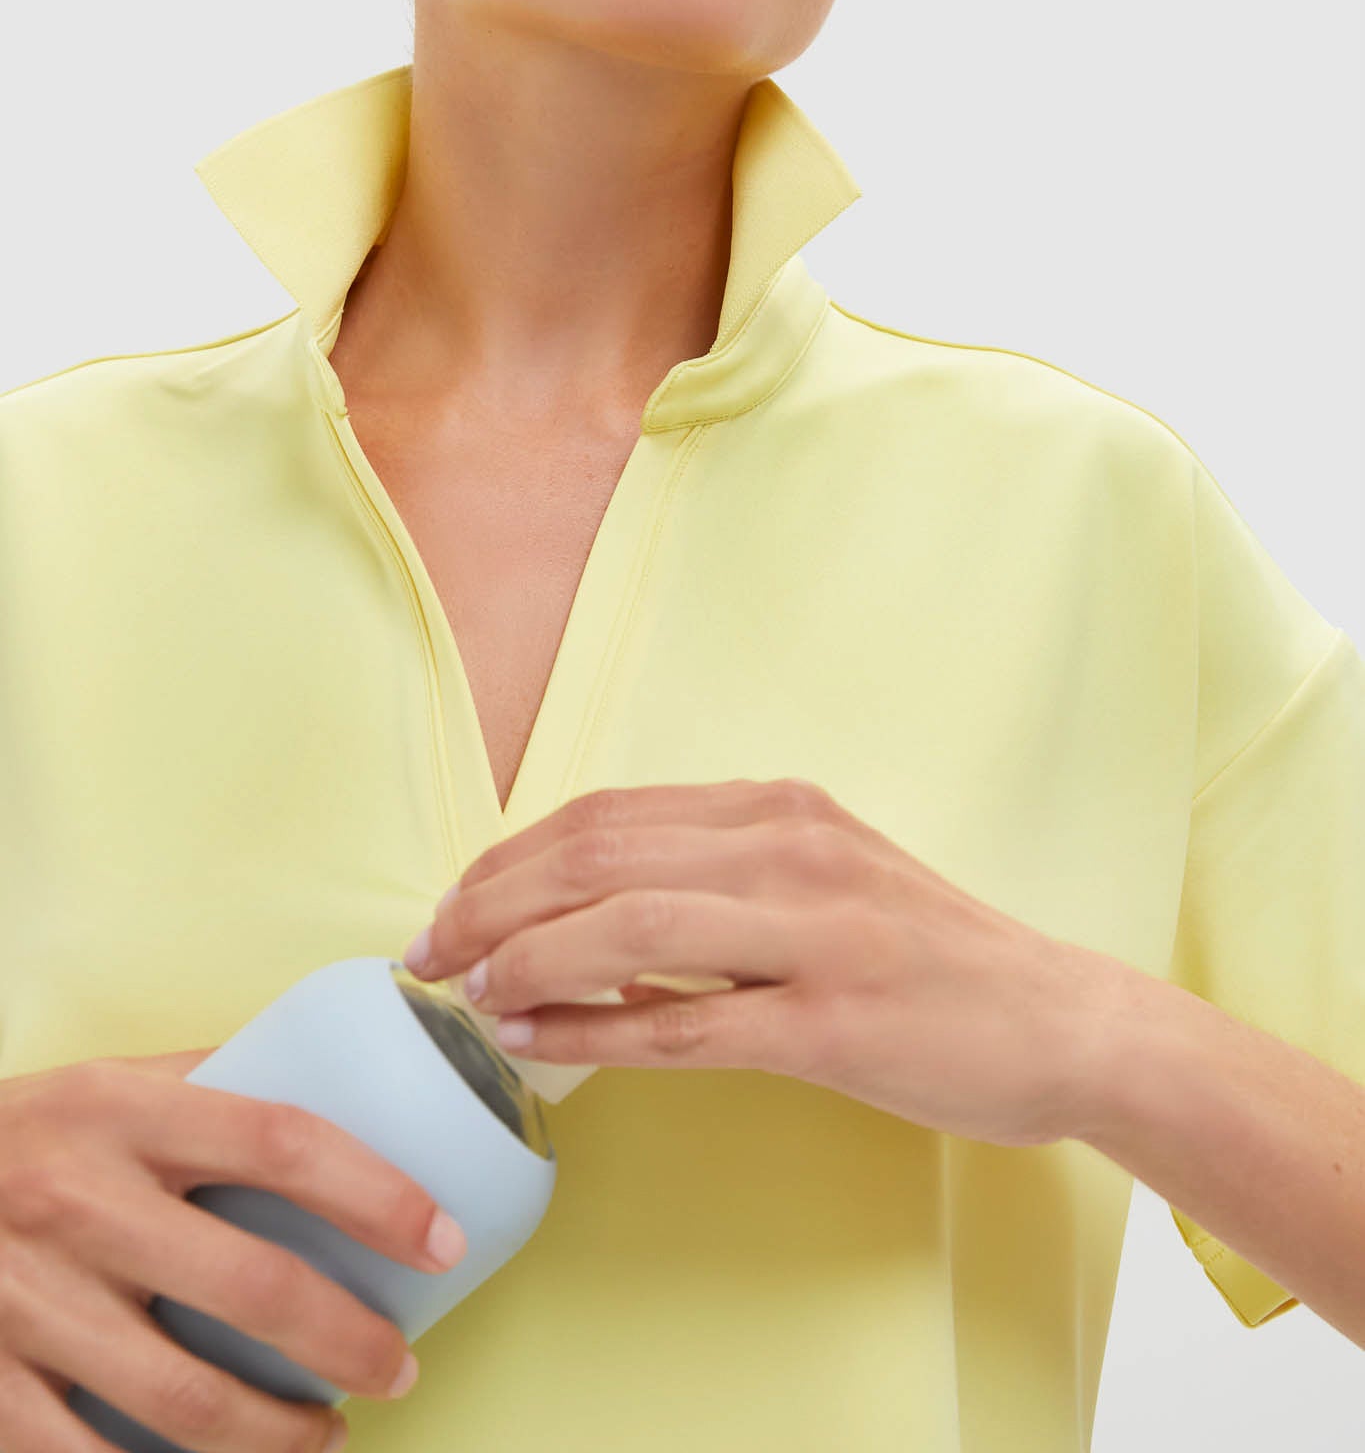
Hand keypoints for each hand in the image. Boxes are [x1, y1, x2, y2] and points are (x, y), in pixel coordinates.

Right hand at [0, 1045, 466, 1451]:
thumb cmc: (23, 1134)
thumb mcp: (106, 1083)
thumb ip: (210, 1083)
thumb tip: (346, 1077)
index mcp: (120, 1109)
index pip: (282, 1141)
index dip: (377, 1193)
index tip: (442, 1240)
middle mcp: (75, 1202)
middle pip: (251, 1289)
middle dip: (349, 1342)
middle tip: (398, 1366)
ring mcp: (24, 1304)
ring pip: (185, 1402)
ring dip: (280, 1438)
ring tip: (325, 1436)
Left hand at [402, 777, 1120, 1146]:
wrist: (1060, 1020)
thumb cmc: (928, 957)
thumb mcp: (823, 877)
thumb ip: (718, 874)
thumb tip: (584, 906)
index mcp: (778, 808)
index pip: (606, 813)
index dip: (509, 858)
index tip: (451, 905)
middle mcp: (790, 848)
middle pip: (597, 855)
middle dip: (491, 903)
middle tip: (426, 955)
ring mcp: (815, 932)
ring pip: (628, 926)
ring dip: (525, 961)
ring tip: (464, 995)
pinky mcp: (834, 1021)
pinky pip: (686, 1025)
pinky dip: (594, 1034)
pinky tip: (535, 1044)